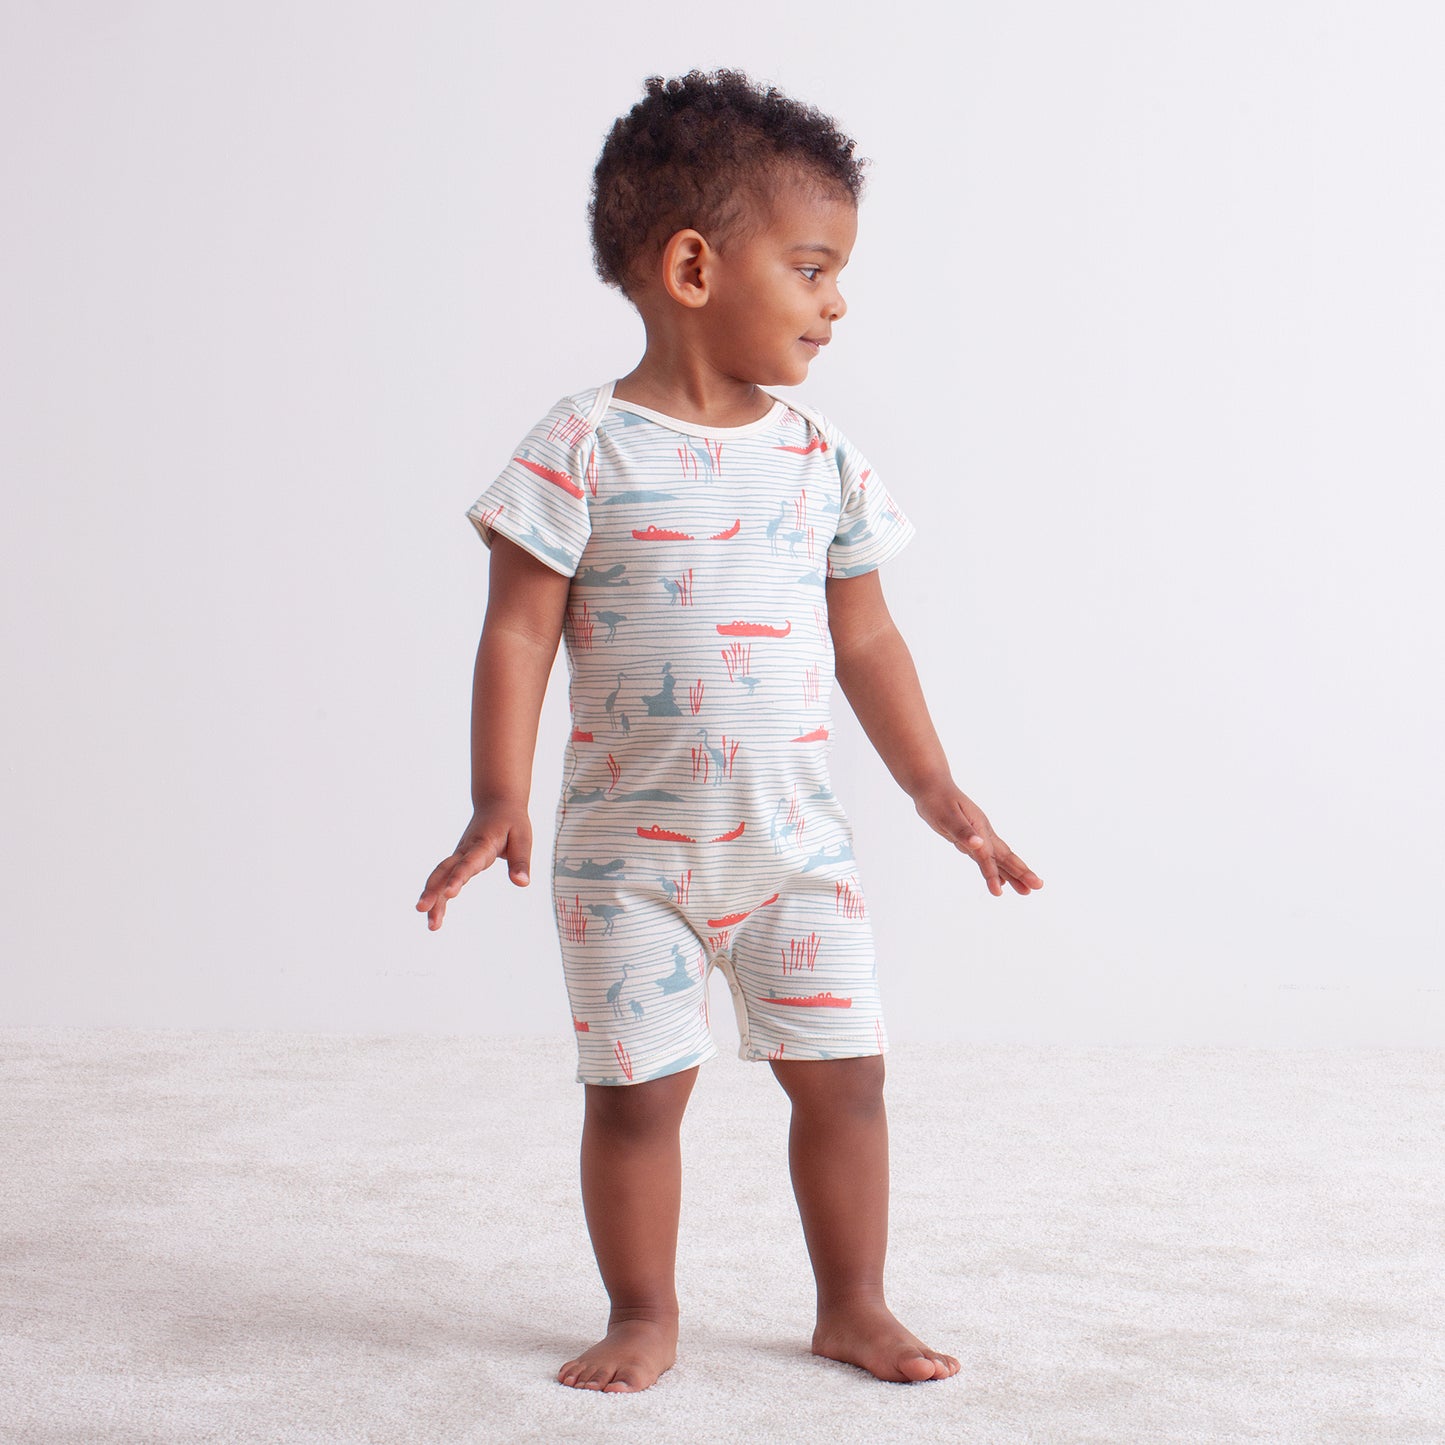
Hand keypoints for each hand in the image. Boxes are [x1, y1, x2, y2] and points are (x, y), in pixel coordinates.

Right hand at [416, 802, 532, 929]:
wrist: (497, 803)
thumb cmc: (512, 821)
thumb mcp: (522, 838)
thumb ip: (521, 861)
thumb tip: (522, 884)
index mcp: (482, 844)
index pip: (469, 863)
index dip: (459, 878)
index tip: (450, 893)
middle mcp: (465, 850)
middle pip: (445, 871)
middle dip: (433, 891)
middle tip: (423, 910)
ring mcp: (459, 855)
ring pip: (440, 876)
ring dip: (432, 898)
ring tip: (431, 925)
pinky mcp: (457, 860)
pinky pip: (444, 878)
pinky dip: (438, 896)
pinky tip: (434, 916)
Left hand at [914, 783, 1043, 897]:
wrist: (932, 785)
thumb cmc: (937, 800)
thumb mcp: (947, 816)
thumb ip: (962, 831)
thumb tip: (978, 845)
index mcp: (980, 828)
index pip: (989, 856)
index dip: (994, 875)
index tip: (999, 893)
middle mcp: (983, 832)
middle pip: (1004, 857)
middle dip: (1020, 873)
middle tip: (1038, 887)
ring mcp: (980, 835)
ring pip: (999, 859)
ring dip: (1012, 875)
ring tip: (1025, 891)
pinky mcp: (972, 837)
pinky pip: (987, 857)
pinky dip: (996, 869)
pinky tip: (1001, 880)